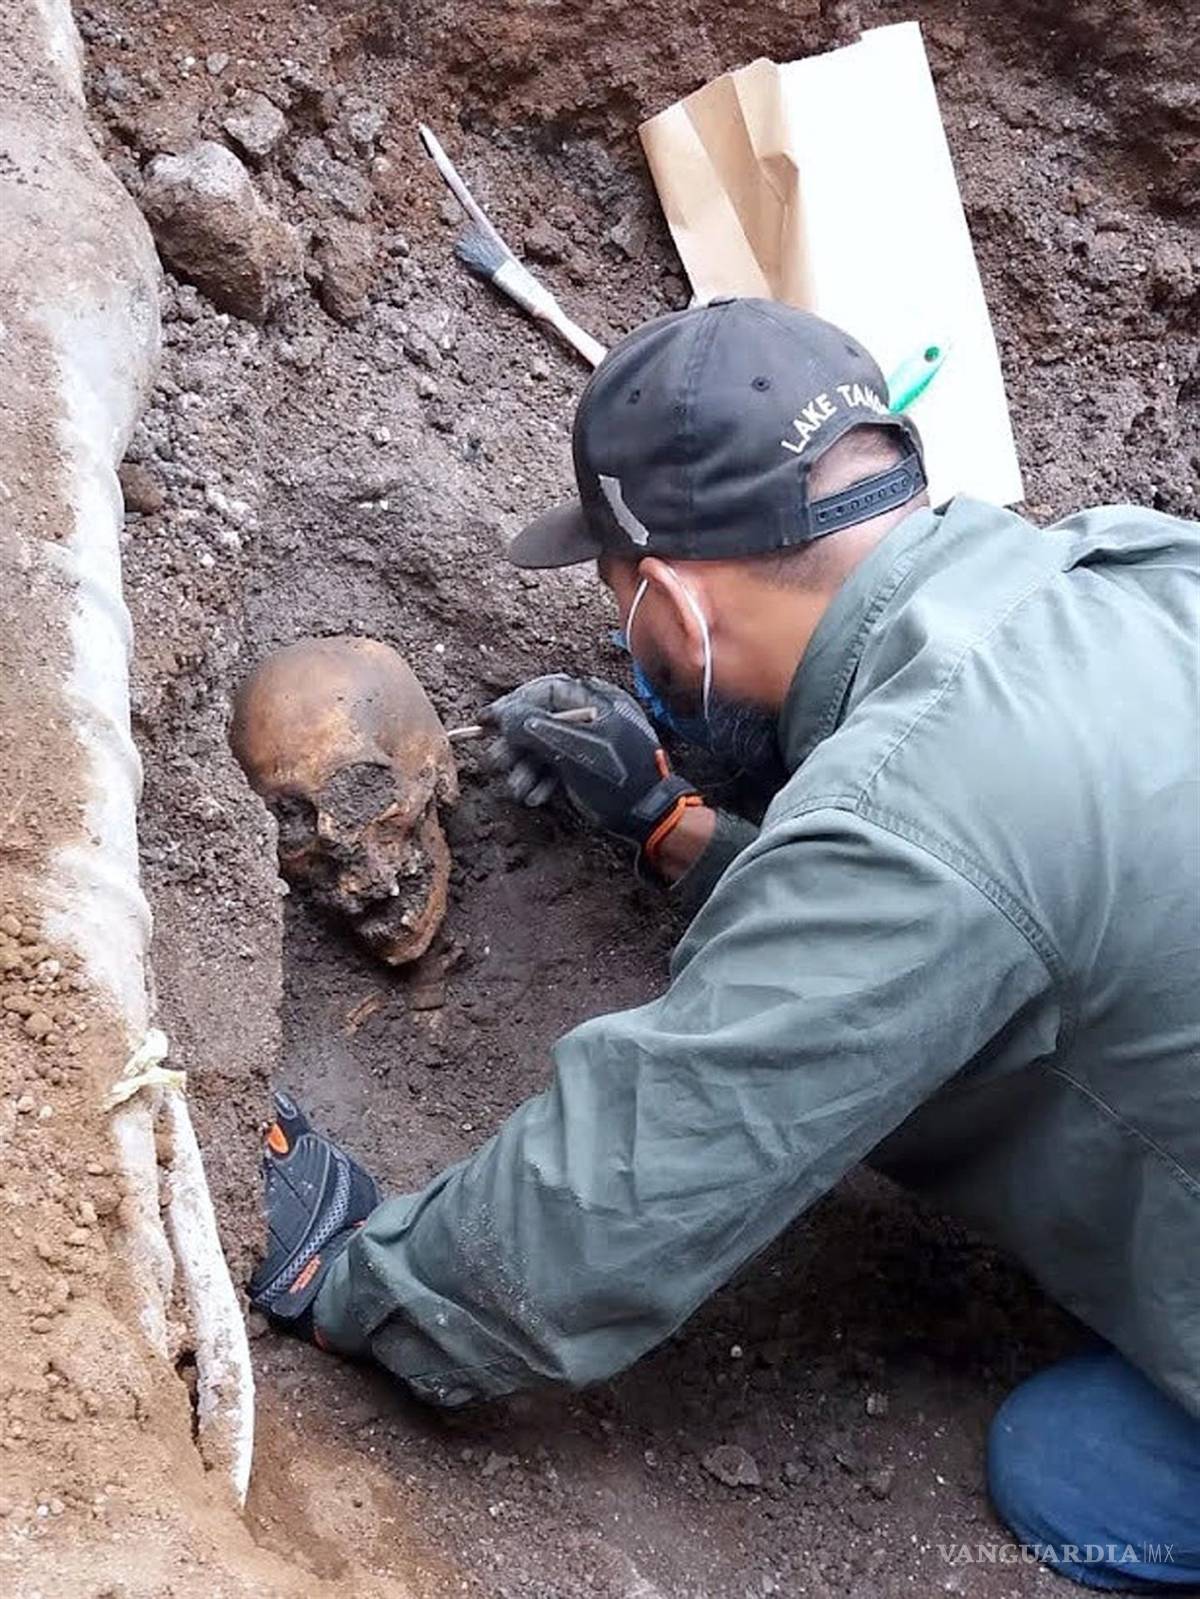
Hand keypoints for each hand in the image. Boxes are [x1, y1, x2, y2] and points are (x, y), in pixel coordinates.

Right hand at [480, 674, 699, 855]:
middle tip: (497, 762)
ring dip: (525, 770)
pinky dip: (541, 782)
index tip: (485, 721)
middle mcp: (592, 718)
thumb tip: (502, 715)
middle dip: (515, 745)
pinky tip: (535, 797)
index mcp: (596, 701)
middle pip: (540, 720)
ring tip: (518, 788)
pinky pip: (555, 768)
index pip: (544, 691)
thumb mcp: (571, 747)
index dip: (512, 704)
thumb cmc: (617, 777)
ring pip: (544, 748)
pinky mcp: (587, 769)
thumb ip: (533, 727)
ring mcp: (590, 745)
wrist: (648, 818)